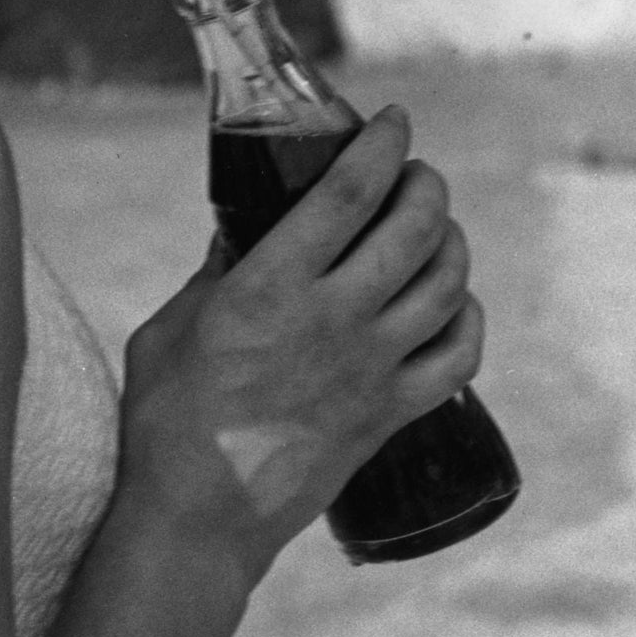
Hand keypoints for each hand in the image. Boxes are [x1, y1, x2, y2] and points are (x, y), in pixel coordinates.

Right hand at [119, 108, 485, 578]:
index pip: (348, 193)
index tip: (394, 119)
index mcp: (271, 287)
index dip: (380, 145)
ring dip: (451, 242)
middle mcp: (333, 319)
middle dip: (425, 185)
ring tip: (436, 228)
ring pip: (447, 284)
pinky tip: (454, 304)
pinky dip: (468, 319)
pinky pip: (459, 355)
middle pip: (412, 227)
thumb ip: (212, 277)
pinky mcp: (390, 414)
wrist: (198, 517)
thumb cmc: (167, 420)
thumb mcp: (171, 328)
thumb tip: (239, 235)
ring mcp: (371, 369)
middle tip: (416, 173)